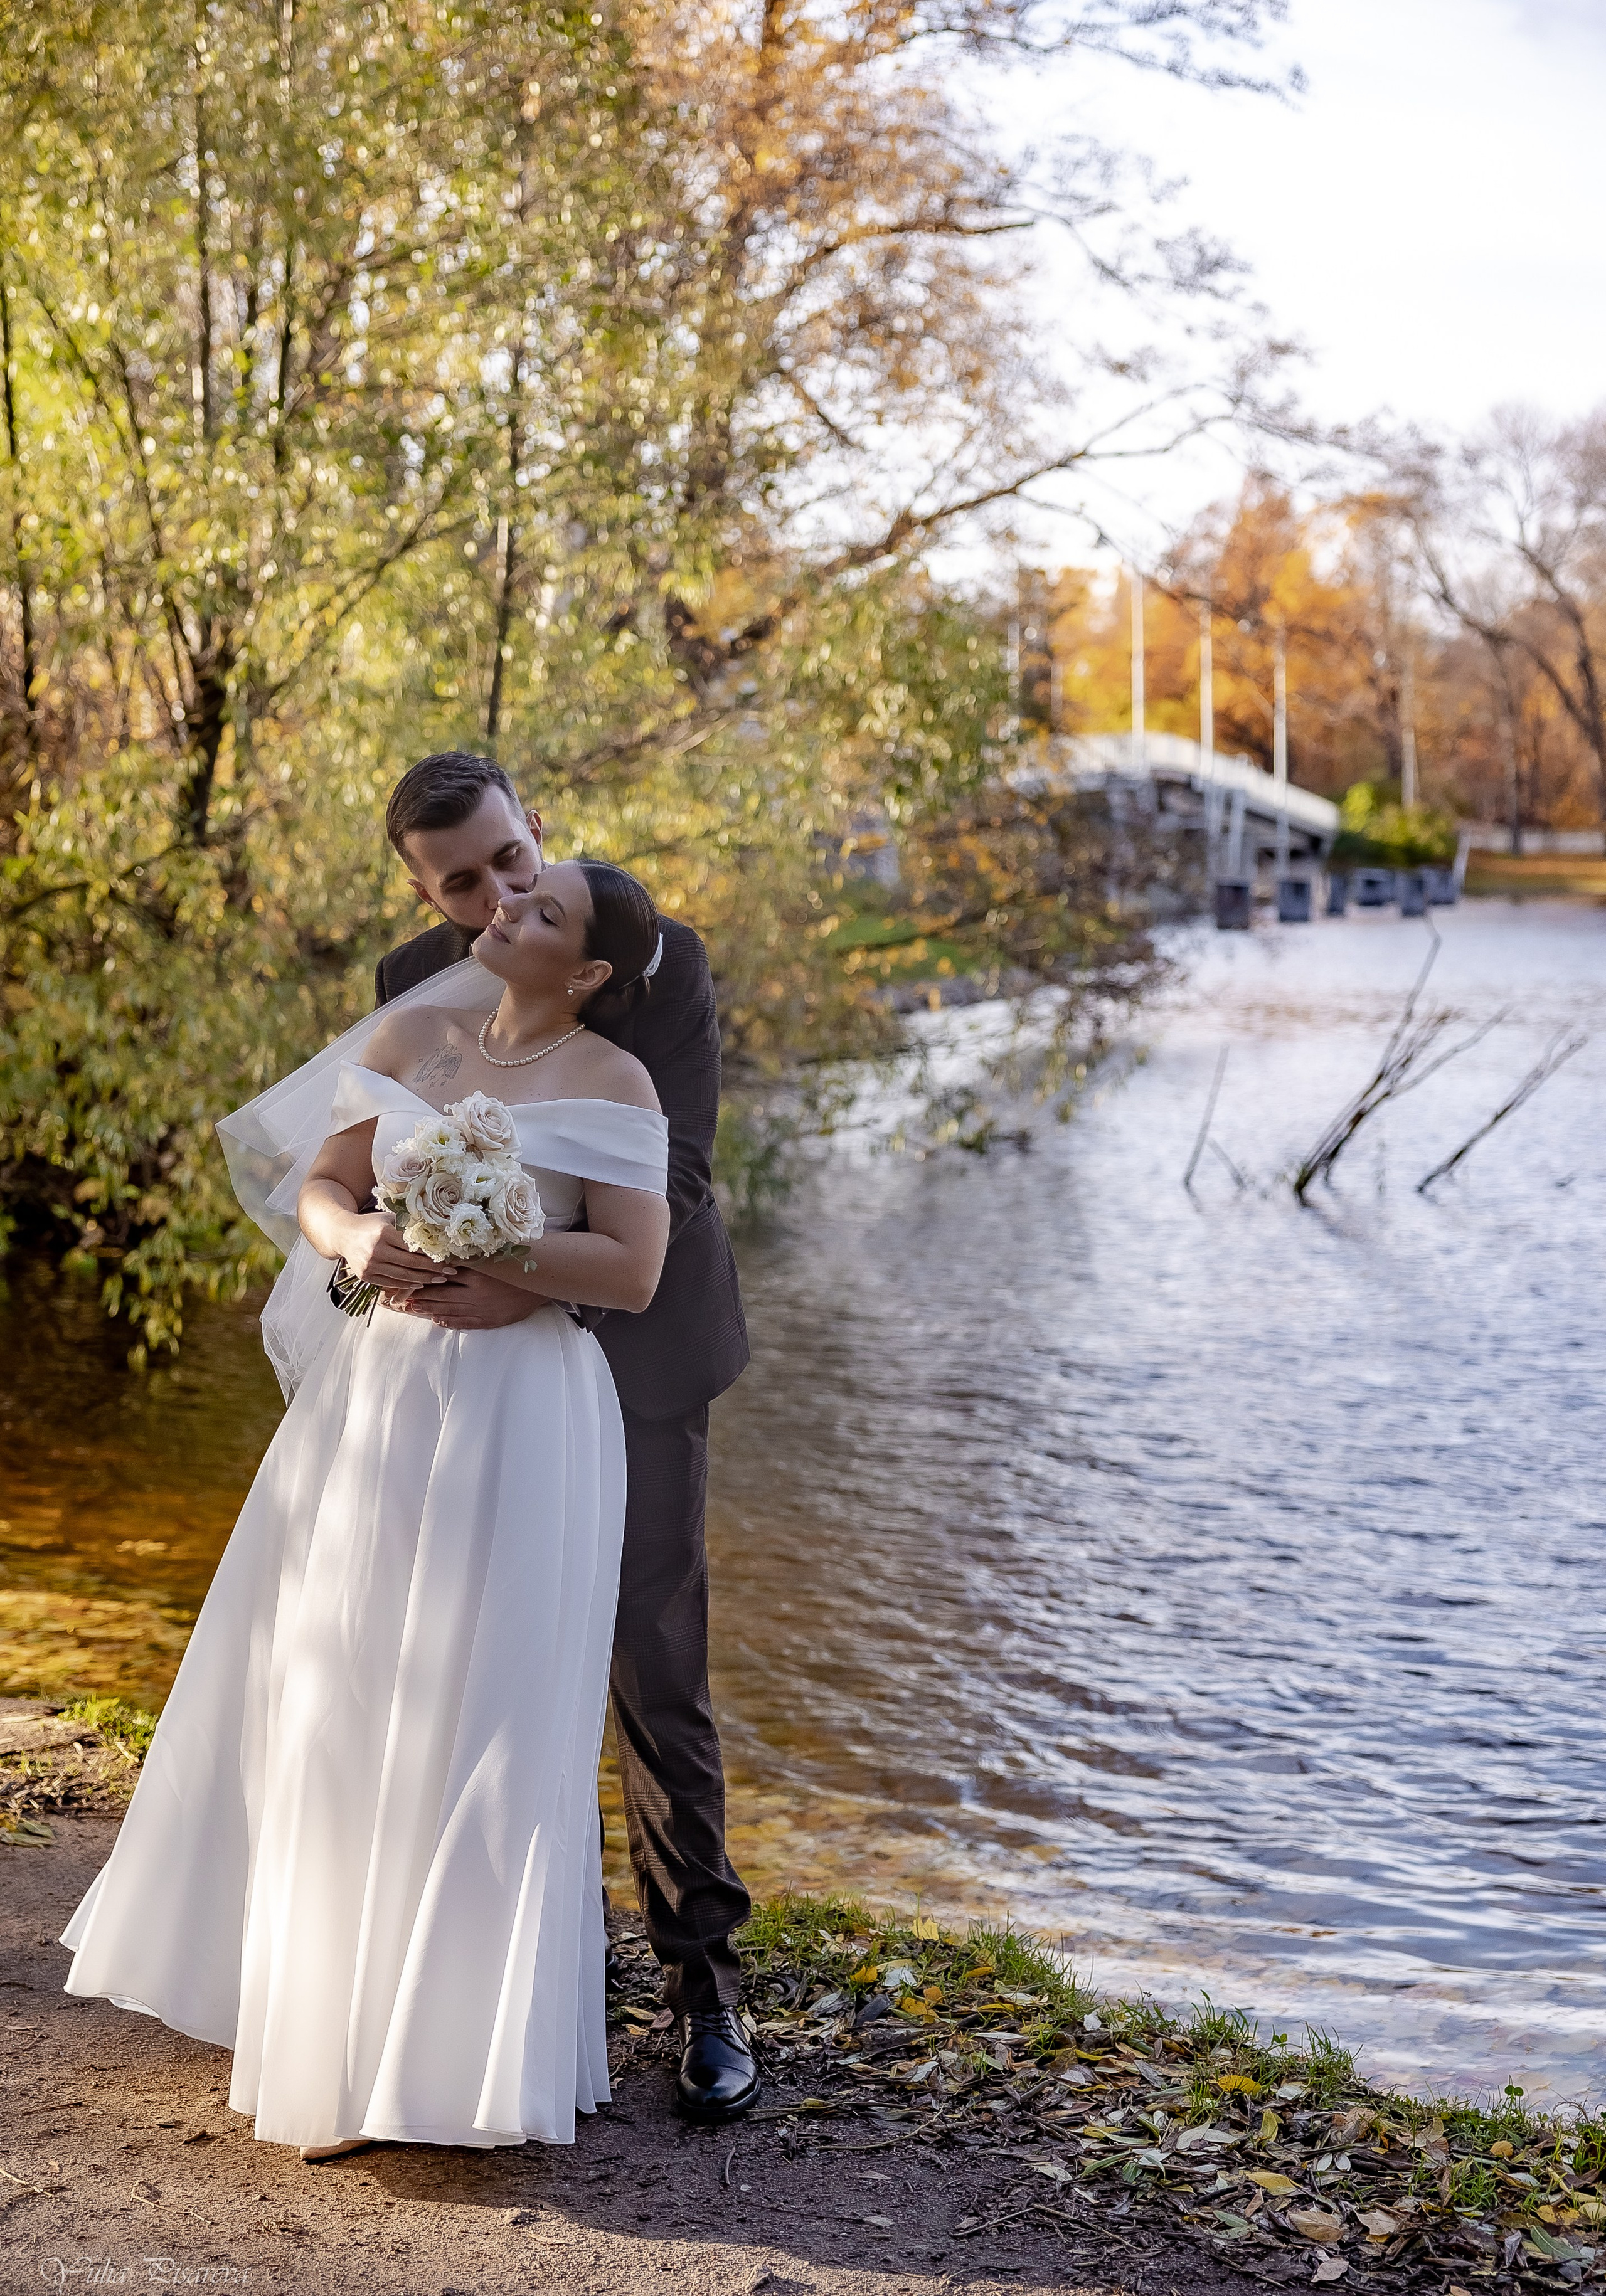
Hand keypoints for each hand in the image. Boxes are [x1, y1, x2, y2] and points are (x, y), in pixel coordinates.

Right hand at [336, 1209, 450, 1294]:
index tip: (448, 1259)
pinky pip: (391, 1283)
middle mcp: (376, 1249)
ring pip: (403, 1276)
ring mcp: (370, 1265)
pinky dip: (408, 1284)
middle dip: (433, 1270)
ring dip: (424, 1280)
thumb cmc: (372, 1224)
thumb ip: (410, 1226)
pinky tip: (420, 1283)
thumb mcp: (390, 1218)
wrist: (343, 1233)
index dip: (433, 1255)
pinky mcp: (366, 1276)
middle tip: (449, 1272)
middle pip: (411, 1264)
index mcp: (384, 1232)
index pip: (415, 1247)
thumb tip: (439, 1235)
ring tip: (438, 1279)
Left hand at [402, 1264, 550, 1329]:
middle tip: (403, 1298)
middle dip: (421, 1296)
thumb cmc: (517, 1267)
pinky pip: (464, 1322)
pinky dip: (449, 1322)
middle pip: (442, 1295)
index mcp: (477, 1273)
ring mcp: (482, 1308)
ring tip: (414, 1308)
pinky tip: (437, 1320)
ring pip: (449, 1310)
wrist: (541, 1285)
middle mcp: (476, 1292)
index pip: (444, 1276)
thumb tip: (446, 1254)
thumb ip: (472, 1257)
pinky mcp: (489, 1320)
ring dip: (429, 1310)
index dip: (425, 1278)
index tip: (410, 1277)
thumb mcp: (494, 1257)